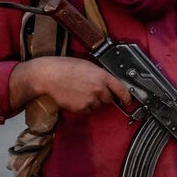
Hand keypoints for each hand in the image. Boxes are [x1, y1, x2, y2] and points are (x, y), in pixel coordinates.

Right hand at [13, 57, 132, 114]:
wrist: (49, 75)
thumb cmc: (65, 68)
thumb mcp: (88, 66)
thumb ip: (101, 75)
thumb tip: (109, 83)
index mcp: (102, 76)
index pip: (121, 89)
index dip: (126, 97)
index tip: (128, 101)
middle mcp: (99, 88)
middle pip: (109, 99)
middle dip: (103, 96)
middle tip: (90, 90)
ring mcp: (90, 99)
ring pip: (97, 105)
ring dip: (92, 101)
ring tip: (80, 91)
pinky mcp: (81, 108)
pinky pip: (87, 110)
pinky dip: (83, 106)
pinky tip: (75, 97)